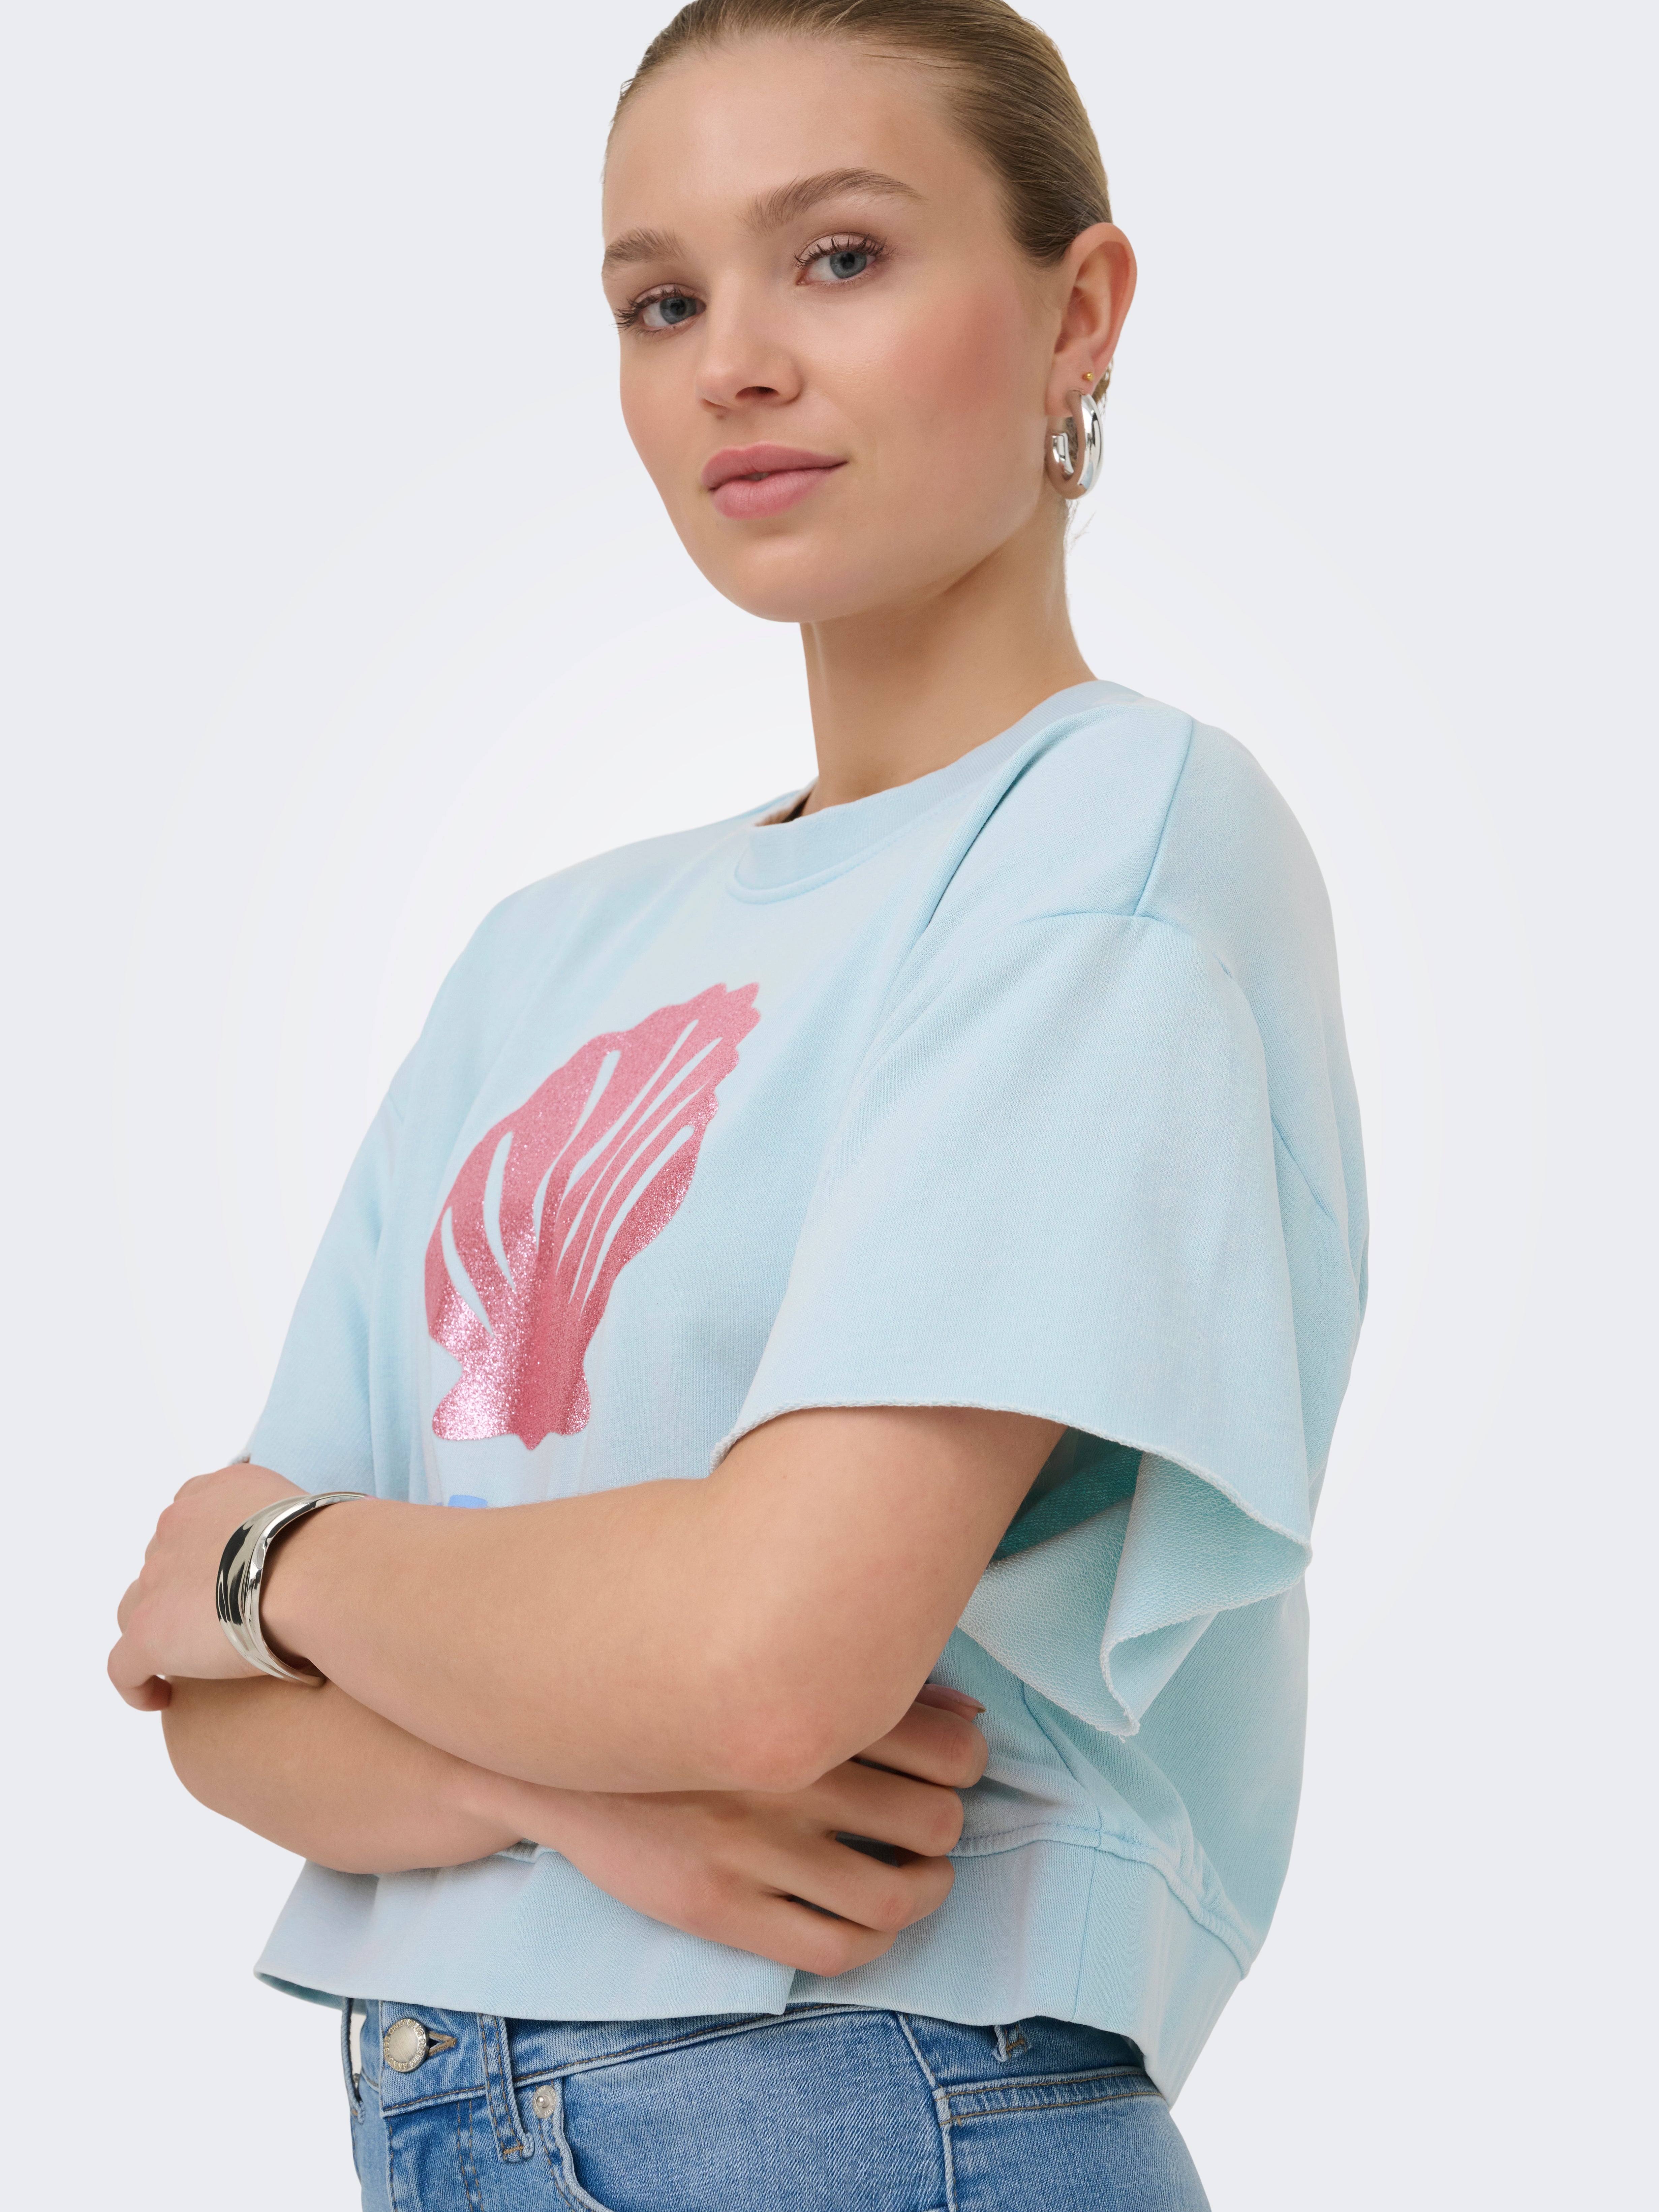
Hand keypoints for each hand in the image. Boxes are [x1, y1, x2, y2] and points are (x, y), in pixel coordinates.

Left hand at [108, 1464, 308, 1711]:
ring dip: (160, 1631)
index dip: (201, 1554)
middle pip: (162, 1564)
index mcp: (214, 1492)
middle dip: (184, 1594)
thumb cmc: (334, 1549)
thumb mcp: (310, 1514)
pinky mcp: (149, 1632)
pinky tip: (161, 1698)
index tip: (222, 1580)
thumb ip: (292, 1525)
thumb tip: (312, 1548)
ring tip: (190, 1662)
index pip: (189, 1518)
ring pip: (137, 1609)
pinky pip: (123, 1666)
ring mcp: (156, 1578)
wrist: (319, 1573)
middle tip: (222, 1625)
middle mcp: (176, 1525)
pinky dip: (136, 1683)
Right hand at [482, 1686, 987, 1975]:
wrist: (562, 1762)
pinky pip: (833, 1949)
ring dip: (927, 1889)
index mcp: (800, 1709)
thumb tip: (972, 1717)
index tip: (953, 1769)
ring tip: (919, 1875)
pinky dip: (875, 1942)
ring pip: (894, 1897)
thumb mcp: (765, 1681)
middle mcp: (783, 1777)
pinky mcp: (719, 1908)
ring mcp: (750, 1848)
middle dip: (948, 1828)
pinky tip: (871, 1918)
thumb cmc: (681, 1710)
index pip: (942, 1748)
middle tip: (931, 1824)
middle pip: (932, 1821)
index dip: (967, 1765)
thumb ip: (862, 1691)